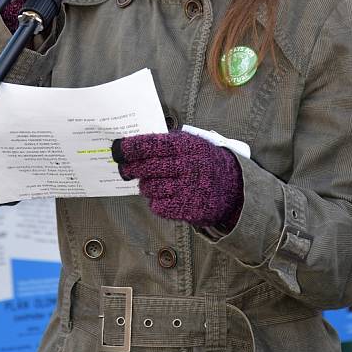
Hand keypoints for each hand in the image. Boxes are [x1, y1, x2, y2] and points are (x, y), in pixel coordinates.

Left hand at [111, 130, 243, 227]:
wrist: (233, 186)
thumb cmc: (203, 161)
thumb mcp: (191, 144)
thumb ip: (166, 143)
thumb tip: (133, 146)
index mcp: (186, 147)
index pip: (152, 145)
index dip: (132, 147)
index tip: (118, 149)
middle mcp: (186, 166)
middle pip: (147, 168)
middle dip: (131, 168)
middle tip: (125, 169)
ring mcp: (187, 188)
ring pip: (150, 188)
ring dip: (146, 186)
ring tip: (152, 183)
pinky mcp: (187, 208)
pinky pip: (158, 206)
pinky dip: (157, 202)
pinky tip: (164, 196)